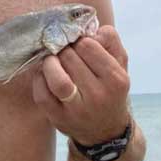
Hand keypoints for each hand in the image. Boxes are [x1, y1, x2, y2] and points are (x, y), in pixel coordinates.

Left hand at [32, 26, 130, 145]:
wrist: (105, 131)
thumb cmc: (110, 90)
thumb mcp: (120, 65)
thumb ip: (111, 41)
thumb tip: (89, 28)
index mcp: (116, 80)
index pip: (88, 46)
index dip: (79, 40)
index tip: (78, 44)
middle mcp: (98, 96)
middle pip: (70, 58)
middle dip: (63, 49)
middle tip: (62, 49)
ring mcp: (78, 110)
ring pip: (57, 78)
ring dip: (49, 63)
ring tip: (52, 60)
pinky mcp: (59, 119)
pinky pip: (42, 94)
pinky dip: (39, 79)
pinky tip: (45, 75)